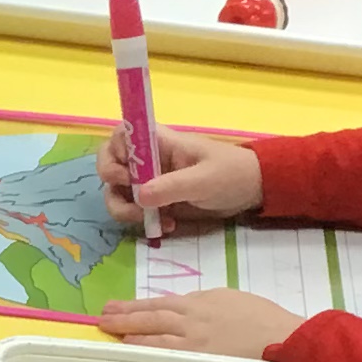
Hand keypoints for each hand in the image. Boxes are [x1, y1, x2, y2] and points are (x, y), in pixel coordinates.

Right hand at [94, 123, 263, 224]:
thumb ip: (171, 186)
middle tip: (133, 201)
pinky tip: (166, 226)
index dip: (115, 152)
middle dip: (113, 185)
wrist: (252, 191)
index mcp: (158, 142)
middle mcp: (147, 159)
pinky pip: (134, 210)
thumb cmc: (231, 173)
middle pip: (109, 165)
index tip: (125, 172)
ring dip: (124, 209)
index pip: (121, 135)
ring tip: (148, 221)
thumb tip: (138, 196)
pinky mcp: (156, 202)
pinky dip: (141, 221)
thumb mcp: (204, 179)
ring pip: (117, 191)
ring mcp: (149, 181)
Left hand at [99, 288, 303, 355]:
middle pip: (152, 316)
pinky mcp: (201, 361)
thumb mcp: (231, 300)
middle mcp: (193, 319)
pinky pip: (167, 355)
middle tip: (102, 316)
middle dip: (125, 315)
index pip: (161, 302)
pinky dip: (147, 351)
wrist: (287, 340)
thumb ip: (204, 305)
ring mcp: (195, 342)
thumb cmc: (264, 320)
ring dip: (130, 333)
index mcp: (202, 302)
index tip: (116, 306)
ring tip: (110, 332)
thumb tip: (182, 311)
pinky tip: (133, 350)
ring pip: (155, 335)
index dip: (136, 305)